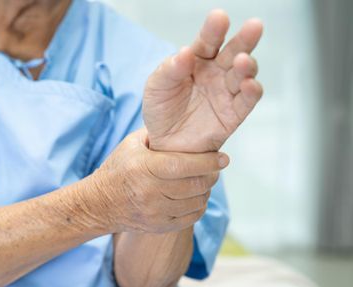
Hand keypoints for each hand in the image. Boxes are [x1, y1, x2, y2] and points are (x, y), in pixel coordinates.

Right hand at [91, 129, 226, 233]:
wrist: (99, 204)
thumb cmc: (118, 169)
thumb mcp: (131, 145)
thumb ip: (157, 134)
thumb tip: (186, 125)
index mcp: (144, 168)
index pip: (185, 166)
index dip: (208, 162)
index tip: (223, 158)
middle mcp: (150, 192)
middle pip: (195, 186)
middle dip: (211, 176)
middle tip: (215, 169)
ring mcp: (154, 212)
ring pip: (196, 203)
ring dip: (205, 191)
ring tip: (203, 182)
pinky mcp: (158, 227)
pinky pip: (190, 218)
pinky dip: (198, 207)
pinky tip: (195, 197)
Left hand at [143, 10, 263, 152]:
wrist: (164, 144)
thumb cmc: (161, 109)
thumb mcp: (156, 87)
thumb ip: (170, 69)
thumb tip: (186, 52)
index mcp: (197, 60)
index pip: (208, 41)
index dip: (214, 29)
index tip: (219, 17)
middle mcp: (216, 72)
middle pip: (233, 52)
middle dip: (244, 39)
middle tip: (253, 26)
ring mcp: (226, 92)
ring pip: (244, 74)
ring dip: (247, 65)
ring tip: (242, 61)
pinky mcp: (233, 114)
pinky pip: (247, 100)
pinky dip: (252, 91)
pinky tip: (249, 84)